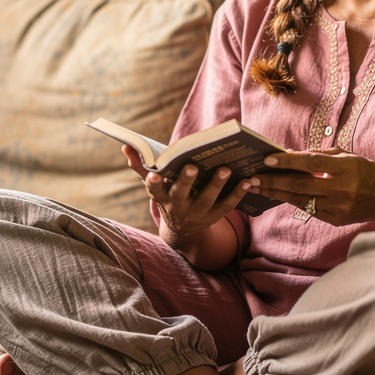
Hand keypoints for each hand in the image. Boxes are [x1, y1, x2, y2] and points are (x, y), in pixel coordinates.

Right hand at [123, 146, 248, 239]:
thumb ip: (141, 165)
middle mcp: (178, 206)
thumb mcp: (154, 184)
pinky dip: (238, 193)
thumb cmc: (168, 195)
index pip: (154, 191)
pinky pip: (227, 205)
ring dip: (216, 184)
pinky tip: (247, 180)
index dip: (153, 183)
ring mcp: (197, 213)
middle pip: (182, 194)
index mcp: (162, 197)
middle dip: (186, 181)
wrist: (182, 228)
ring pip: (206, 199)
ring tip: (226, 169)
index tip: (154, 174)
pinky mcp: (214, 216)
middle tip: (193, 166)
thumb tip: (126, 145)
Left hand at [250, 149, 374, 225]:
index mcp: (346, 168)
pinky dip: (292, 200)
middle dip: (274, 181)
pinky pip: (308, 209)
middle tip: (254, 177)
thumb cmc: (366, 172)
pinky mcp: (334, 220)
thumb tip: (289, 155)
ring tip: (258, 187)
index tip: (268, 159)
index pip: (311, 163)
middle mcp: (341, 189)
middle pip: (301, 184)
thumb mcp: (348, 157)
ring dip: (277, 193)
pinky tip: (277, 195)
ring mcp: (338, 207)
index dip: (288, 161)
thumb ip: (320, 156)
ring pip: (300, 200)